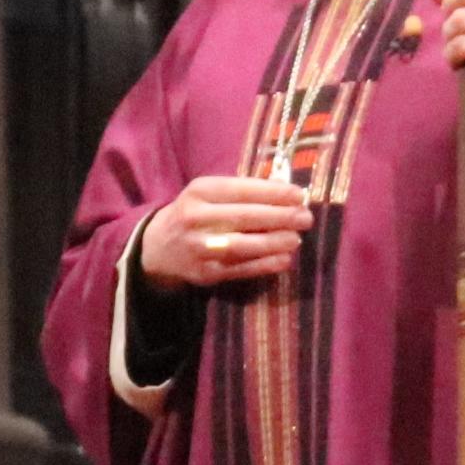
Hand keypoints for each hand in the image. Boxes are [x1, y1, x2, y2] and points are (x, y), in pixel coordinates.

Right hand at [137, 173, 311, 290]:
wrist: (159, 248)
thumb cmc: (196, 213)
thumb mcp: (209, 194)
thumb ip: (243, 192)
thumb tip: (288, 192)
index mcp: (199, 192)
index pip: (240, 190)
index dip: (272, 193)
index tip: (299, 195)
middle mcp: (196, 218)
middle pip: (243, 217)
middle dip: (279, 217)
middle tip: (305, 218)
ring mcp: (199, 248)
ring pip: (242, 245)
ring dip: (274, 243)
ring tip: (296, 239)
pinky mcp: (205, 273)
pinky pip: (240, 269)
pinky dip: (265, 265)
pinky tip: (284, 260)